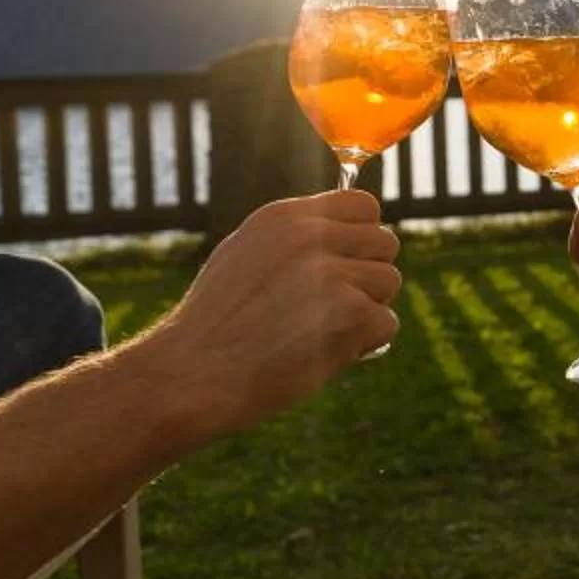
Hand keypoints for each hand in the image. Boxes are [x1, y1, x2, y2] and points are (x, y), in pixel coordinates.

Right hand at [122, 190, 401, 447]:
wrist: (190, 373)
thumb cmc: (214, 326)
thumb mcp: (245, 257)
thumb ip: (296, 243)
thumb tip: (348, 244)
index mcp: (285, 217)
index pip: (363, 205)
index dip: (364, 238)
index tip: (350, 264)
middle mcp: (311, 236)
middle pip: (385, 243)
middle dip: (370, 276)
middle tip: (336, 308)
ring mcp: (331, 272)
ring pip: (389, 283)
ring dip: (368, 312)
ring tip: (321, 332)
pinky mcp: (349, 311)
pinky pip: (386, 324)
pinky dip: (364, 345)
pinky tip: (323, 354)